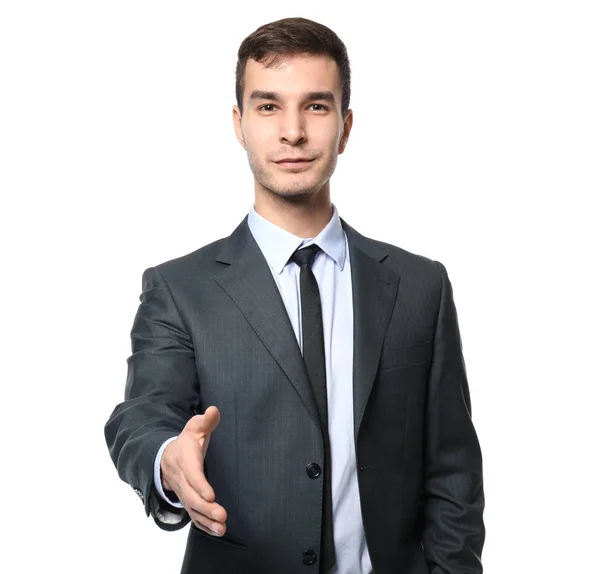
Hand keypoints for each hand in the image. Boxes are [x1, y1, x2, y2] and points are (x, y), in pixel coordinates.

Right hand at [160, 406, 226, 535]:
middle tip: (222, 516)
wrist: (167, 457)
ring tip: (222, 528)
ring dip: (207, 520)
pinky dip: (204, 525)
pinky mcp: (188, 501)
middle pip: (192, 497)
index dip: (200, 485)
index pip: (192, 474)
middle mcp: (182, 480)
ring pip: (193, 510)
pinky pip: (194, 516)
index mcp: (185, 460)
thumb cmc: (187, 441)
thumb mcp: (195, 428)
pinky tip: (217, 531)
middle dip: (206, 508)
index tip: (210, 495)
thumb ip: (206, 421)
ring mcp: (184, 492)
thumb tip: (214, 410)